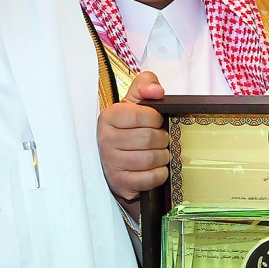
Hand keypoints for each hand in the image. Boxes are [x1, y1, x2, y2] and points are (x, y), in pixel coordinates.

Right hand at [98, 72, 169, 214]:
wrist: (119, 163)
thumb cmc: (129, 130)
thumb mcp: (135, 103)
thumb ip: (146, 85)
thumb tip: (156, 91)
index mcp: (109, 117)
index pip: (142, 115)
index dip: (156, 119)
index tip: (155, 121)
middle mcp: (106, 140)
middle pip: (149, 138)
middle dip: (162, 139)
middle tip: (160, 140)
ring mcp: (111, 163)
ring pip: (152, 159)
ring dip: (162, 157)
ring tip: (158, 153)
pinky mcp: (120, 183)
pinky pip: (151, 178)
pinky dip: (160, 174)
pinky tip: (155, 169)